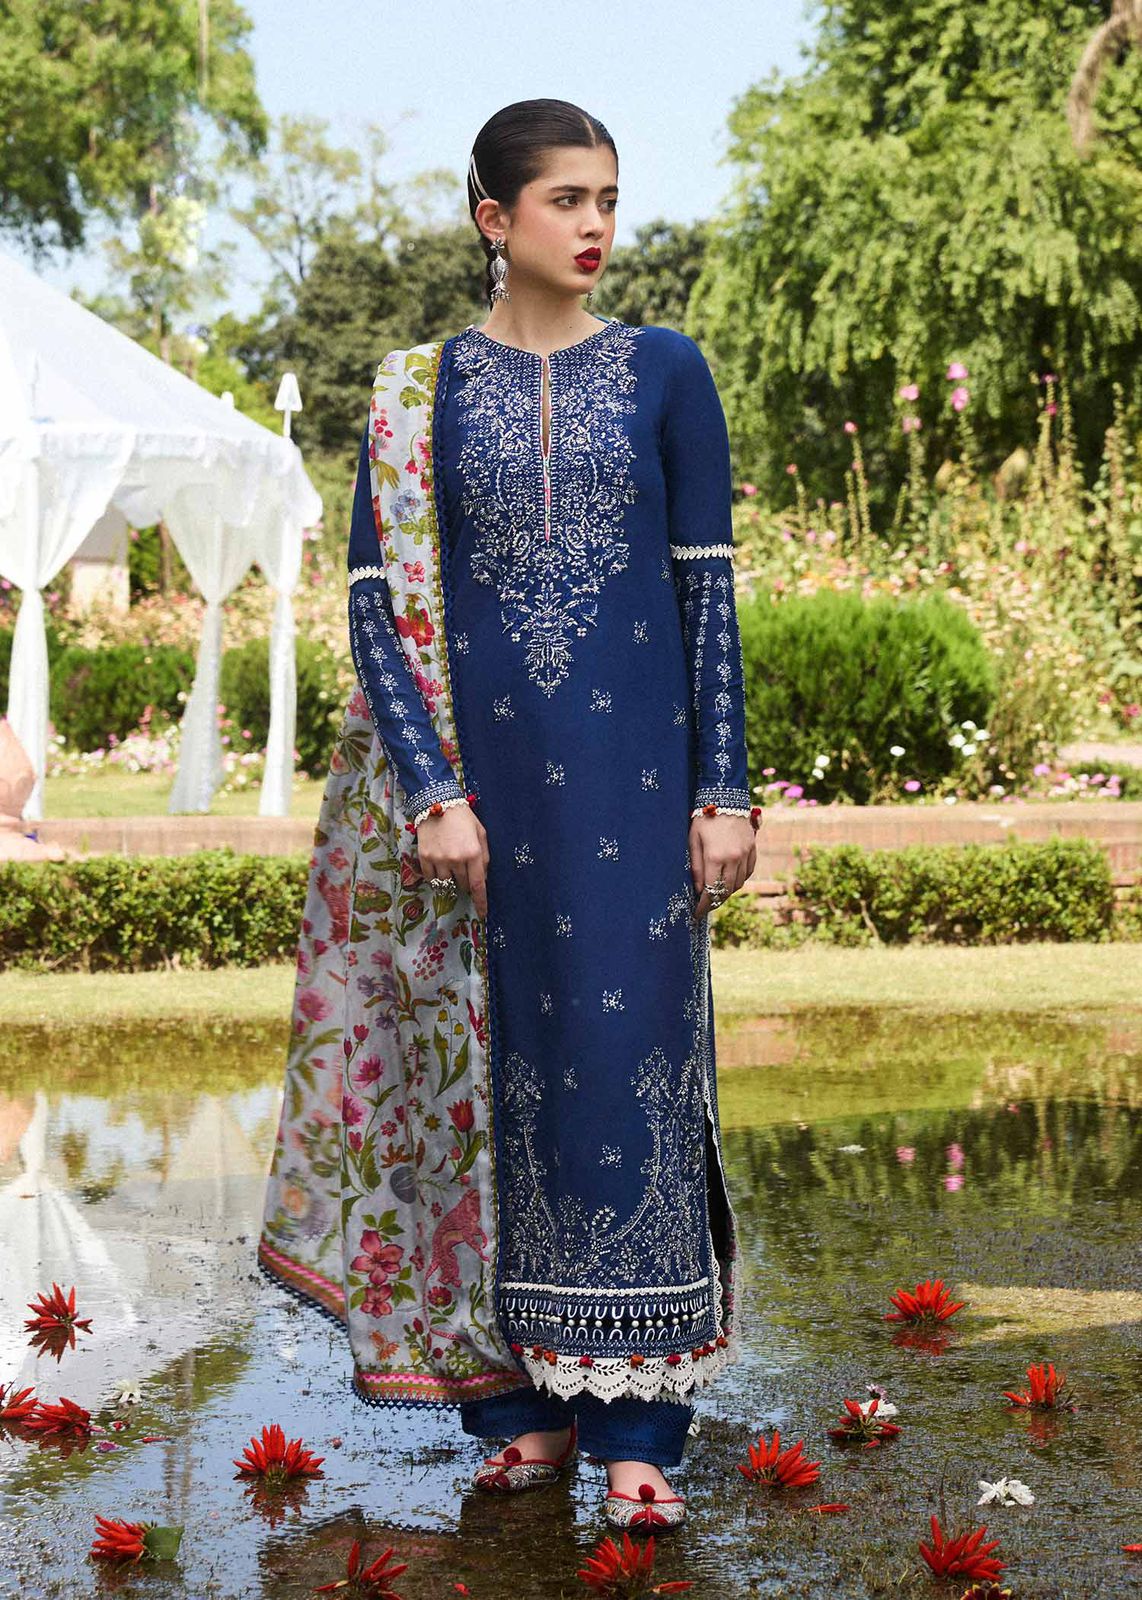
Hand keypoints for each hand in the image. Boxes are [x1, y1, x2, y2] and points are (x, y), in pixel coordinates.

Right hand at [414, 805, 489, 919]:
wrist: (436, 802)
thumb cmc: (463, 817)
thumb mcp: (481, 833)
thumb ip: (484, 857)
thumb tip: (483, 879)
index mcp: (473, 853)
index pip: (478, 885)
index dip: (481, 902)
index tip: (483, 914)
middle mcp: (456, 859)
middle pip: (462, 885)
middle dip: (465, 881)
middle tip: (463, 866)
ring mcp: (439, 859)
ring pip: (446, 883)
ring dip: (450, 879)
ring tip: (450, 862)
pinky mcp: (424, 857)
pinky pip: (431, 878)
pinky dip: (436, 876)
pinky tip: (438, 863)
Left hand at [690, 812, 756, 918]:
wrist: (725, 797)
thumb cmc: (703, 819)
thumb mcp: (693, 841)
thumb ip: (695, 867)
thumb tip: (697, 890)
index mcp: (714, 857)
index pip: (709, 891)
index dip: (703, 906)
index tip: (696, 914)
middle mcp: (732, 858)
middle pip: (725, 891)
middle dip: (715, 902)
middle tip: (705, 906)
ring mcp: (745, 854)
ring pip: (738, 884)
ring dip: (727, 892)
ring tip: (716, 894)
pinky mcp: (752, 849)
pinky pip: (748, 872)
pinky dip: (739, 880)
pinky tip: (730, 880)